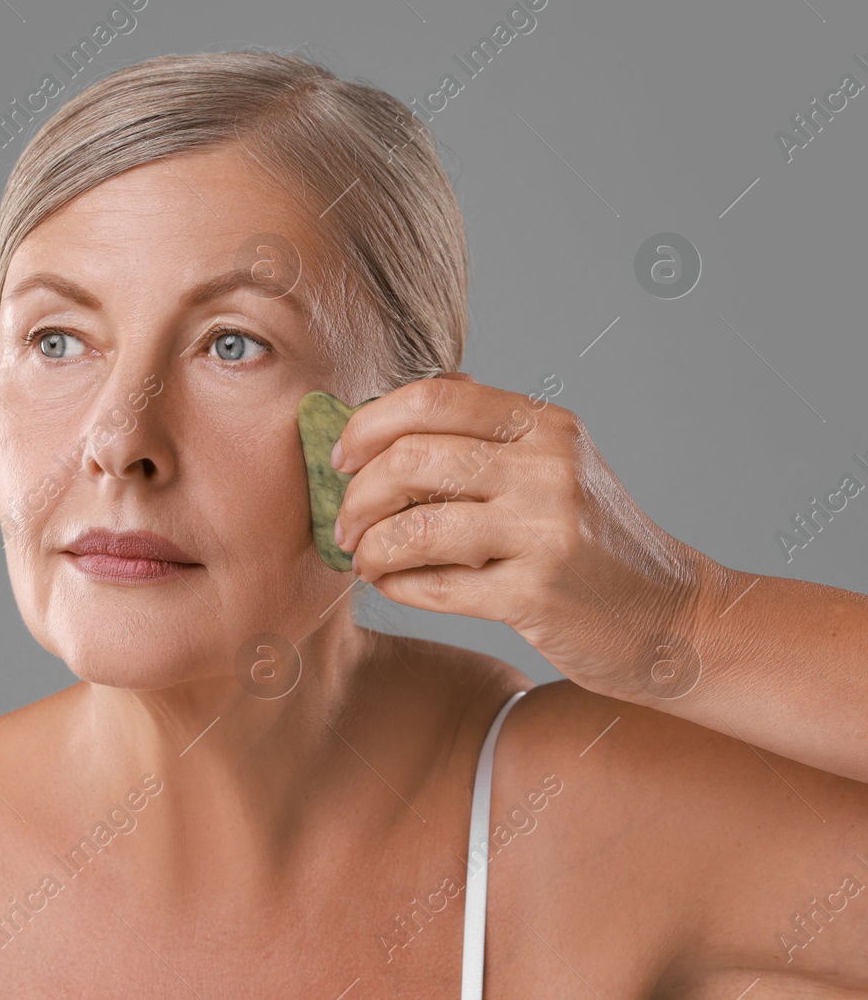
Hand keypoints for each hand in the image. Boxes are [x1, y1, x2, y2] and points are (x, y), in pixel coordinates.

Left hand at [331, 372, 712, 697]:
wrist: (672, 616)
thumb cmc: (592, 539)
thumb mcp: (554, 463)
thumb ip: (482, 433)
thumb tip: (384, 412)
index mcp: (544, 424)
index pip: (432, 397)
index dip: (368, 424)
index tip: (341, 458)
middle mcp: (548, 467)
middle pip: (411, 460)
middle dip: (358, 495)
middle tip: (343, 523)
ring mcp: (545, 530)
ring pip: (416, 526)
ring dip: (371, 547)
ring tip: (363, 560)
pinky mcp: (537, 593)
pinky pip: (436, 586)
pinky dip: (399, 586)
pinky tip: (391, 586)